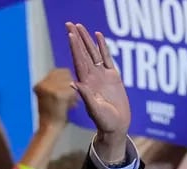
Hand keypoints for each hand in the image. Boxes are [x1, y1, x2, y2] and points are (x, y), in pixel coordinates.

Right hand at [34, 68, 77, 126]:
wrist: (49, 128)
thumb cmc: (50, 115)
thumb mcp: (47, 97)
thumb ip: (55, 86)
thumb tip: (71, 80)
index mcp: (39, 84)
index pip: (58, 71)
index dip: (65, 78)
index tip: (67, 88)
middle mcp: (43, 84)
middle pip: (65, 74)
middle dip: (69, 84)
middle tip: (68, 98)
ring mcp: (51, 88)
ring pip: (70, 82)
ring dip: (73, 91)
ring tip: (69, 102)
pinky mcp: (59, 94)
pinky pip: (72, 90)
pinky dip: (74, 98)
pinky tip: (70, 106)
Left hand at [65, 23, 130, 161]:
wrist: (116, 126)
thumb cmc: (105, 122)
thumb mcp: (94, 110)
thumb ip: (86, 97)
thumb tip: (74, 83)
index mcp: (86, 84)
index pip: (79, 61)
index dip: (75, 48)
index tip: (70, 35)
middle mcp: (92, 77)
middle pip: (83, 53)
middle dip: (77, 39)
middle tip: (70, 24)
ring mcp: (102, 76)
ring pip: (93, 53)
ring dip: (87, 40)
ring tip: (80, 26)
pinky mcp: (113, 76)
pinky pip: (107, 58)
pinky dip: (102, 47)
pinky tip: (98, 36)